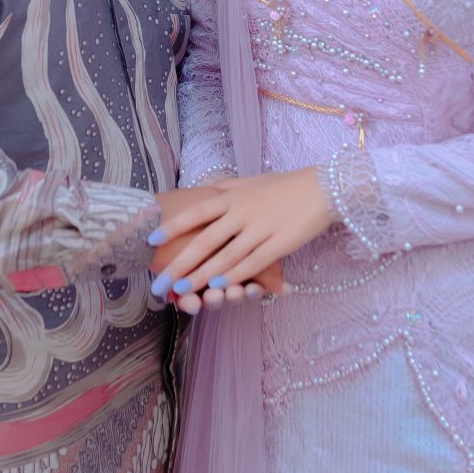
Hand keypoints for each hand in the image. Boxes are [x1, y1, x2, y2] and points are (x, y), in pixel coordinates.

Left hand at [149, 168, 331, 298]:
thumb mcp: (249, 181)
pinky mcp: (279, 244)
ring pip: (225, 257)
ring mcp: (260, 228)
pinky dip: (233, 275)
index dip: (173, 227)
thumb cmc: (283, 186)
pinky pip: (252, 263)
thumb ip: (225, 189)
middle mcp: (242, 212)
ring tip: (180, 291)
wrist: (323, 187)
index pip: (196, 212)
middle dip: (179, 264)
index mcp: (232, 196)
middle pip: (204, 241)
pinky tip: (217, 285)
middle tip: (158, 283)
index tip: (150, 241)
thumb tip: (202, 193)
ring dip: (201, 276)